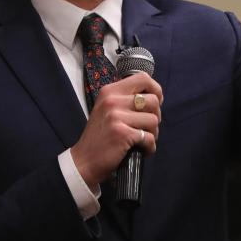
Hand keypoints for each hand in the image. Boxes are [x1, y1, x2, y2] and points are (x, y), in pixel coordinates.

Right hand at [70, 73, 162, 188]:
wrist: (84, 161)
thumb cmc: (100, 137)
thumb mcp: (107, 109)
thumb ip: (126, 99)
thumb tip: (155, 97)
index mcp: (109, 91)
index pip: (143, 78)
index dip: (156, 90)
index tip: (153, 104)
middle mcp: (112, 100)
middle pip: (153, 101)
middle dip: (156, 116)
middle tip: (146, 127)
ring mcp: (116, 116)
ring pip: (154, 120)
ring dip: (153, 133)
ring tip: (142, 140)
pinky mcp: (122, 134)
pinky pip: (150, 137)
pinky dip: (149, 147)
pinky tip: (141, 150)